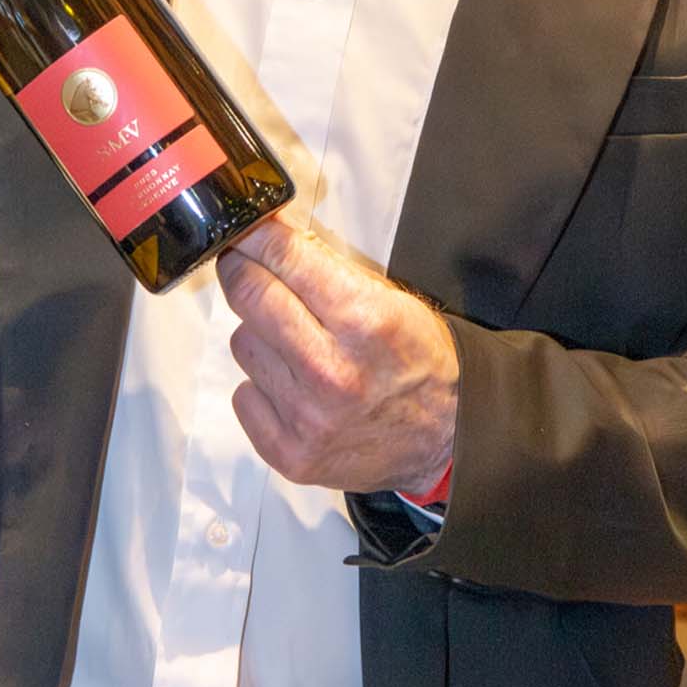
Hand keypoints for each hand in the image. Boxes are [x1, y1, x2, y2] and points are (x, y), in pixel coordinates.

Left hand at [216, 218, 458, 493]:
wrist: (447, 439)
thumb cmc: (417, 359)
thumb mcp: (389, 299)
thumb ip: (327, 269)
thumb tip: (267, 237)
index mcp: (364, 320)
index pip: (283, 257)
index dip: (255, 237)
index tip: (243, 232)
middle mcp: (331, 370)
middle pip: (248, 295)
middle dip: (240, 270)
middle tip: (242, 266)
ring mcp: (306, 417)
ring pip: (242, 343)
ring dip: (260, 335)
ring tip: (296, 346)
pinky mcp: (289, 453)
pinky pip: (243, 395)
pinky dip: (261, 386)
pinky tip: (294, 388)